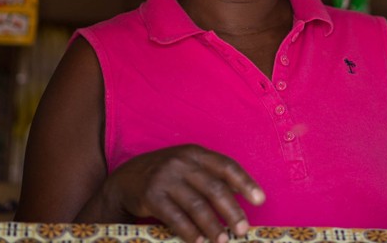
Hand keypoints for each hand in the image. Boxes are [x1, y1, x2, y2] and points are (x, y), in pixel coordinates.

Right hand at [107, 144, 264, 242]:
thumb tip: (244, 194)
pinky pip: (176, 218)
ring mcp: (165, 178)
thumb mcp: (187, 166)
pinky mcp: (151, 196)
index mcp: (195, 153)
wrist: (126, 180)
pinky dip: (190, 232)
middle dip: (232, 211)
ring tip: (223, 241)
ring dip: (213, 226)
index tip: (260, 200)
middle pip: (214, 188)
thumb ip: (212, 176)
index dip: (245, 183)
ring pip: (197, 205)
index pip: (226, 166)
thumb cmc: (166, 175)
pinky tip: (200, 242)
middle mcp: (181, 162)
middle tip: (243, 229)